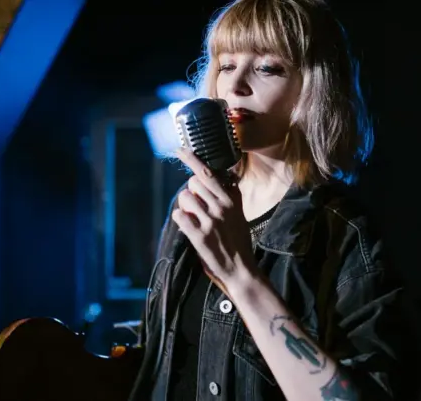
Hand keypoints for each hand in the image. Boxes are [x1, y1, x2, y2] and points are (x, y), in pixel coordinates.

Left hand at [172, 149, 255, 293]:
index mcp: (231, 200)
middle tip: (196, 205)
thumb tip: (227, 177)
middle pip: (192, 182)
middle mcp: (221, 207)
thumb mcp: (240, 214)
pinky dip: (180, 219)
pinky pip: (179, 216)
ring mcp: (210, 221)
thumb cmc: (239, 241)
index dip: (191, 159)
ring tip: (194, 218)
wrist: (241, 270)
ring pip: (184, 198)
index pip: (208, 172)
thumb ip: (232, 195)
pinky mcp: (199, 236)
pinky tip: (188, 226)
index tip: (179, 150)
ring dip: (185, 206)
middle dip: (190, 191)